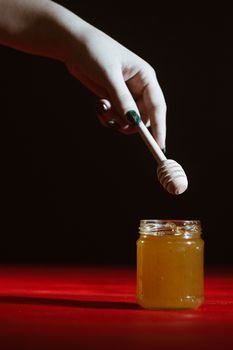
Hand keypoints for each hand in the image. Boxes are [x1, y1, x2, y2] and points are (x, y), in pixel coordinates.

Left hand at [65, 25, 165, 147]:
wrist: (73, 45)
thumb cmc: (94, 52)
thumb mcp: (108, 74)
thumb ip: (121, 98)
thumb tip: (132, 121)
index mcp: (145, 77)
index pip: (157, 106)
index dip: (160, 127)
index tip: (158, 146)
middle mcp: (139, 87)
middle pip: (143, 117)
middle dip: (129, 124)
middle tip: (115, 123)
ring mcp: (126, 95)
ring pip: (129, 120)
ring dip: (116, 120)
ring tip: (102, 107)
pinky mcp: (114, 99)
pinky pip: (117, 118)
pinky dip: (108, 118)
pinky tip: (100, 107)